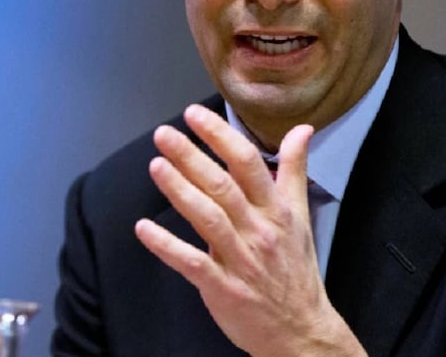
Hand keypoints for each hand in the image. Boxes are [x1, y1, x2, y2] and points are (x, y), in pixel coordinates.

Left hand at [134, 104, 364, 356]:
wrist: (302, 330)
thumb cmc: (296, 269)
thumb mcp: (300, 215)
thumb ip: (294, 169)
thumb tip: (302, 129)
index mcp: (276, 209)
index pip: (248, 163)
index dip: (220, 136)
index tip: (194, 115)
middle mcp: (258, 230)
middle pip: (222, 186)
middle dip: (191, 157)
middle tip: (163, 134)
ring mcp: (240, 260)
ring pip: (208, 218)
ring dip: (179, 191)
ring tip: (155, 166)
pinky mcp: (223, 288)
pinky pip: (192, 263)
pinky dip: (166, 245)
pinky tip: (143, 228)